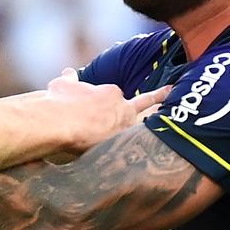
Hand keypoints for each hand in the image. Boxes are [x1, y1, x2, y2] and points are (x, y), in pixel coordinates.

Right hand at [45, 68, 169, 154]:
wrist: (60, 122)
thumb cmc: (60, 101)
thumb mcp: (63, 85)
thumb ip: (69, 79)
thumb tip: (68, 72)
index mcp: (111, 93)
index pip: (117, 95)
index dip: (112, 100)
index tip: (111, 104)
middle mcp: (122, 110)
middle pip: (144, 105)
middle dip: (157, 98)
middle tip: (170, 91)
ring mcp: (124, 130)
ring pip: (144, 127)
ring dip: (153, 126)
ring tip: (169, 125)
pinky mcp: (121, 148)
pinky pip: (135, 150)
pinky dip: (140, 152)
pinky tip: (150, 158)